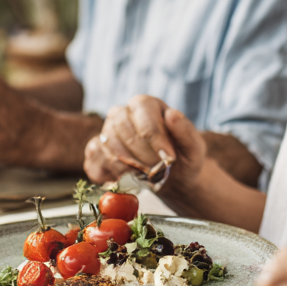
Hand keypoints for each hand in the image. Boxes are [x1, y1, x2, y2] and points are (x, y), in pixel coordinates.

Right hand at [83, 95, 206, 192]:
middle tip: (157, 172)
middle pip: (120, 128)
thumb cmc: (183, 158)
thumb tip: (172, 115)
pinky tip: (125, 180)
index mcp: (145, 105)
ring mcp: (105, 132)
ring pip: (106, 145)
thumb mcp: (194, 148)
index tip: (167, 157)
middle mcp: (121, 113)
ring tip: (145, 178)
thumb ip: (187, 132)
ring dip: (127, 167)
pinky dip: (108, 175)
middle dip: (141, 155)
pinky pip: (93, 161)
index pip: (142, 111)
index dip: (154, 136)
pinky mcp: (96, 152)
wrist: (172, 178)